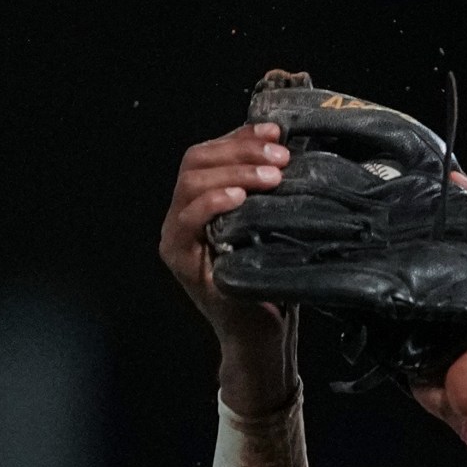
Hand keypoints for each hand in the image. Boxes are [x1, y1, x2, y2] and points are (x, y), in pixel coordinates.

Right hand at [159, 123, 296, 413]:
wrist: (263, 333)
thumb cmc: (271, 280)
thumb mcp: (273, 224)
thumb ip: (268, 190)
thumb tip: (289, 148)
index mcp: (202, 198)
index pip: (211, 151)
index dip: (241, 135)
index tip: (277, 132)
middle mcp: (183, 212)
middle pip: (197, 160)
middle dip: (241, 151)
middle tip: (280, 158)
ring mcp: (177, 235)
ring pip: (192, 183)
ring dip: (234, 173)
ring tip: (270, 177)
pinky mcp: (179, 259)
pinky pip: (187, 220)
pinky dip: (212, 203)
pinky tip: (239, 198)